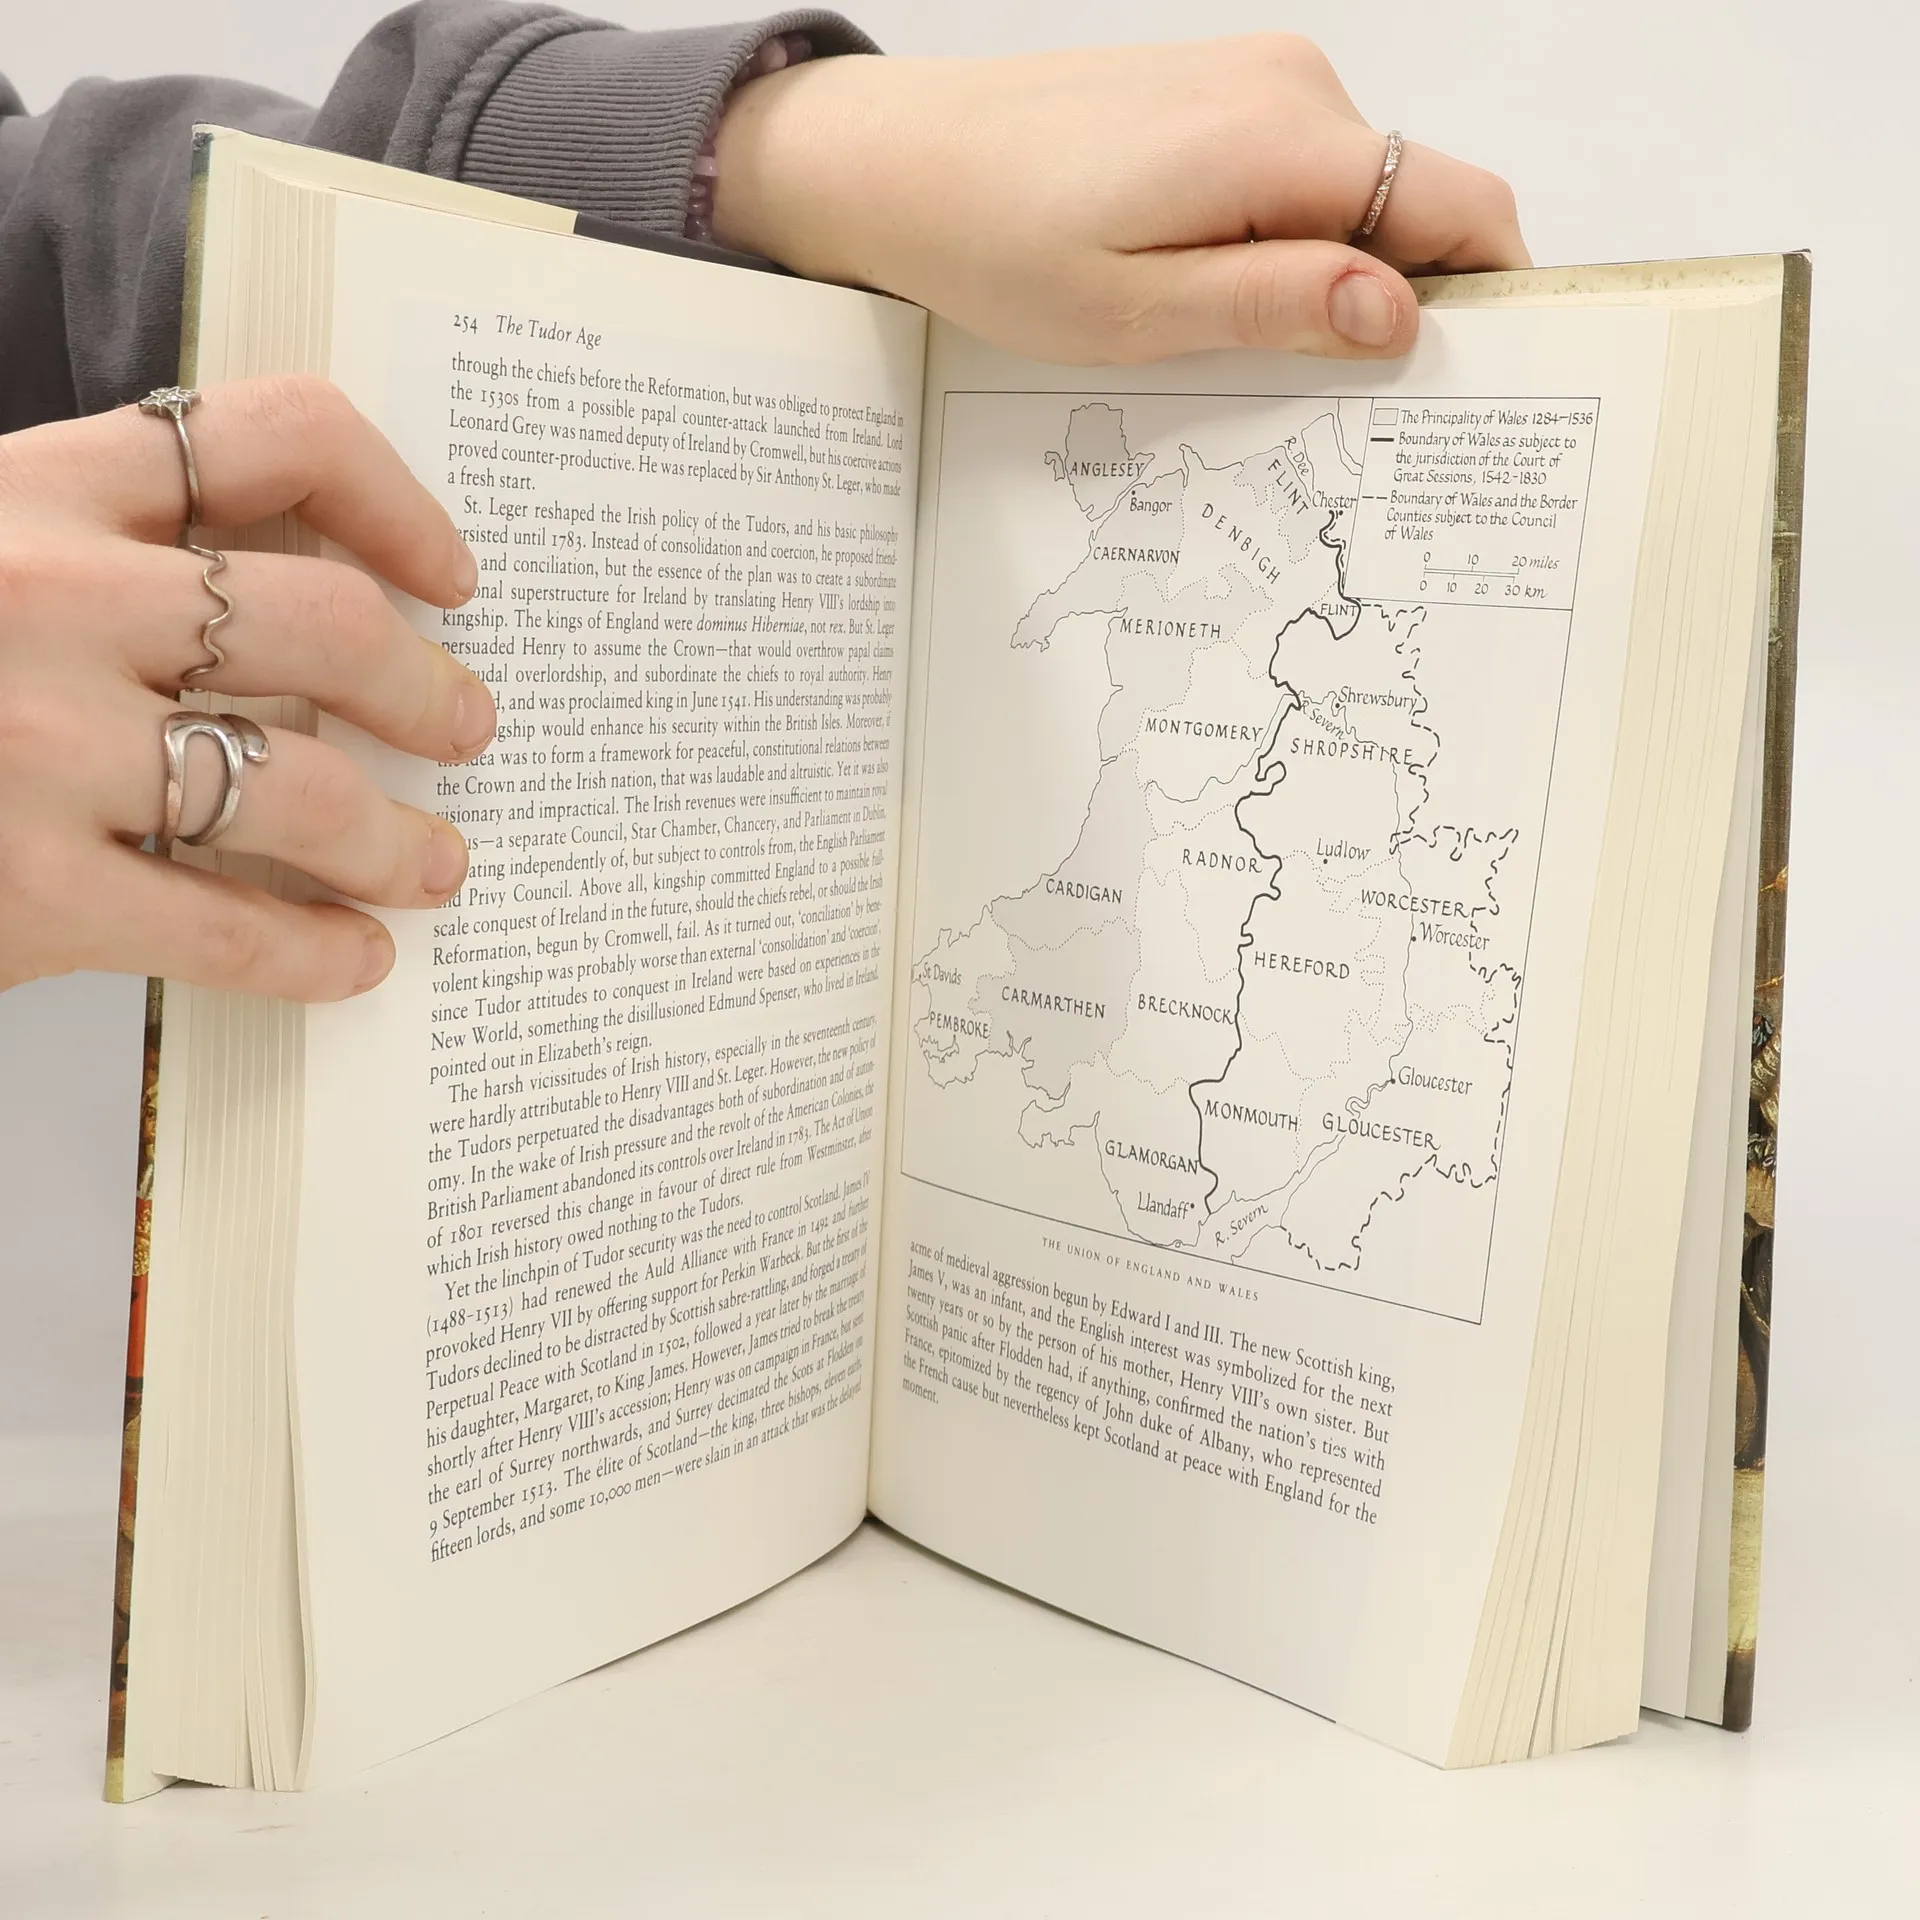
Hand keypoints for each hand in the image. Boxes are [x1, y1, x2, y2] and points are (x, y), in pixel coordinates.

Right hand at [0, 376, 491, 999]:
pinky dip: (313, 951)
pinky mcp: (21, 889)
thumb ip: (101, 544)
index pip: (273, 436)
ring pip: (303, 788)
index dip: (399, 503)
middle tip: (468, 729)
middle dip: (430, 690)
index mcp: (33, 487)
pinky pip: (224, 926)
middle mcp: (48, 598)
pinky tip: (356, 959)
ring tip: (436, 864)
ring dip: (400, 839)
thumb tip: (305, 607)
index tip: (453, 578)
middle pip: (325, 623)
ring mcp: (33, 746)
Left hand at [714, 36, 1527, 363]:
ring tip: (1252, 355)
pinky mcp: (1219, 95)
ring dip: (1330, 277)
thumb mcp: (1137, 310)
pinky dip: (1286, 243)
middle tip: (1345, 405)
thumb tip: (1400, 313)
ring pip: (1352, 197)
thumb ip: (1278, 304)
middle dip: (1400, 302)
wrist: (892, 160)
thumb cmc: (991, 238)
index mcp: (1281, 137)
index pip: (1459, 204)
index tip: (1478, 380)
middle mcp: (1289, 86)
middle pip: (1413, 204)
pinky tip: (1220, 300)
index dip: (1490, 293)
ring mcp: (1256, 80)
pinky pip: (1296, 176)